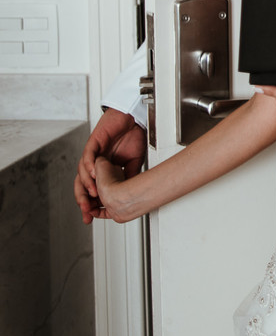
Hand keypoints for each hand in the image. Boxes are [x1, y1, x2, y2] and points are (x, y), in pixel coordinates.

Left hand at [74, 109, 146, 223]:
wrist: (134, 118)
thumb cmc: (132, 136)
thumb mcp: (133, 163)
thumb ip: (127, 177)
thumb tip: (128, 194)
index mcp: (102, 169)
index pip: (93, 189)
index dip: (92, 203)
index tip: (93, 217)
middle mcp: (94, 163)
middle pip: (82, 184)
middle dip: (83, 200)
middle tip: (87, 212)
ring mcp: (92, 153)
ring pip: (82, 172)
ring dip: (86, 185)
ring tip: (93, 195)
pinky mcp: (93, 142)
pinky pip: (87, 156)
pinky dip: (89, 166)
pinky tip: (94, 175)